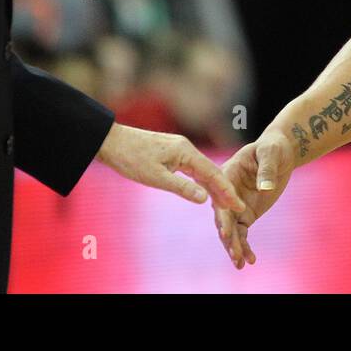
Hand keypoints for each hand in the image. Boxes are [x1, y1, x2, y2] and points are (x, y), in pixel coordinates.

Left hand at [96, 122, 244, 212]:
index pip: (213, 173)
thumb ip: (182, 188)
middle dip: (224, 190)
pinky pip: (192, 168)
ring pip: (202, 170)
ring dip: (213, 186)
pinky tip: (204, 190)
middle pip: (211, 171)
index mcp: (185, 151)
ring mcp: (179, 149)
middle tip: (238, 208)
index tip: (238, 205)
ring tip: (225, 203)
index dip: (226, 191)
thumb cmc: (130, 159)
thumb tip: (205, 199)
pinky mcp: (171, 152)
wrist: (111, 142)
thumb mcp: (156, 178)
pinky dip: (201, 180)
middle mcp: (186, 148)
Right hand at [213, 131, 296, 269]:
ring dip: (234, 247)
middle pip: (224, 218)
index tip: (225, 231)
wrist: (280, 153)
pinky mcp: (246, 213)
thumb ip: (267, 170)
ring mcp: (235, 205)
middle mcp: (226, 193)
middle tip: (234, 253)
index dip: (223, 215)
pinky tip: (250, 260)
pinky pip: (242, 233)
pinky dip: (245, 247)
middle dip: (228, 237)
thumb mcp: (270, 153)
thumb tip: (266, 188)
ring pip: (231, 230)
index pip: (221, 197)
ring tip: (241, 264)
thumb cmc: (273, 147)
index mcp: (226, 175)